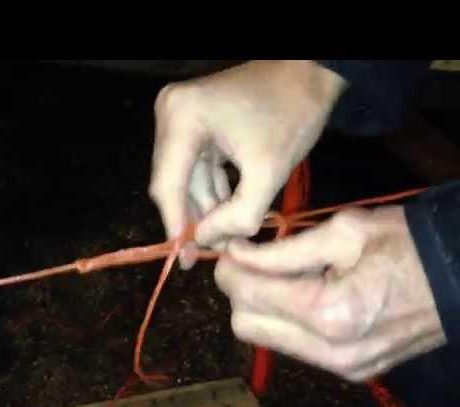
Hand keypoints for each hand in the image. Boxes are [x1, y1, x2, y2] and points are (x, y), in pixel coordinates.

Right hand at [149, 60, 346, 267]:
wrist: (310, 74)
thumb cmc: (293, 116)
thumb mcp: (269, 173)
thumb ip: (237, 216)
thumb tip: (205, 242)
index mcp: (182, 118)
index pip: (168, 185)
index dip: (177, 227)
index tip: (186, 261)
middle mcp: (170, 114)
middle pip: (173, 183)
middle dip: (195, 219)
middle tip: (212, 252)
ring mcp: (179, 117)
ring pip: (184, 178)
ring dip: (205, 209)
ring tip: (225, 239)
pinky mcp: (192, 122)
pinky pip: (195, 167)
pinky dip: (211, 191)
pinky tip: (226, 214)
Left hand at [214, 205, 445, 381]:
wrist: (458, 278)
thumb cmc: (405, 245)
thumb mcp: (342, 231)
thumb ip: (281, 250)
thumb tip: (234, 253)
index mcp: (330, 311)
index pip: (248, 295)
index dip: (229, 268)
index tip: (231, 248)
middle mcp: (332, 350)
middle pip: (246, 325)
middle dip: (239, 290)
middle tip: (251, 261)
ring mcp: (342, 366)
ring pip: (265, 339)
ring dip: (260, 307)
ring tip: (279, 276)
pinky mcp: (350, 370)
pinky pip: (293, 346)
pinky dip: (284, 321)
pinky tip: (301, 294)